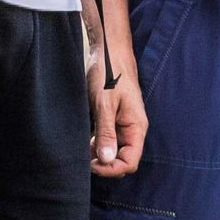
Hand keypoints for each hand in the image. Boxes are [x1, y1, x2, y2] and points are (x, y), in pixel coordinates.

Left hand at [87, 32, 147, 177]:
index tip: (92, 164)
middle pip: (123, 160)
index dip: (112, 169)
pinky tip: (86, 139)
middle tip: (85, 157)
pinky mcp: (113, 119)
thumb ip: (106, 132)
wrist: (108, 51)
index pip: (130, 162)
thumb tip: (106, 160)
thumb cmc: (109, 73)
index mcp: (136, 127)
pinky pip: (108, 140)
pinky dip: (97, 144)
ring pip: (114, 151)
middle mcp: (132, 129)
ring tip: (83, 148)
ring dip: (99, 154)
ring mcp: (123, 125)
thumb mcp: (105, 104)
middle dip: (105, 164)